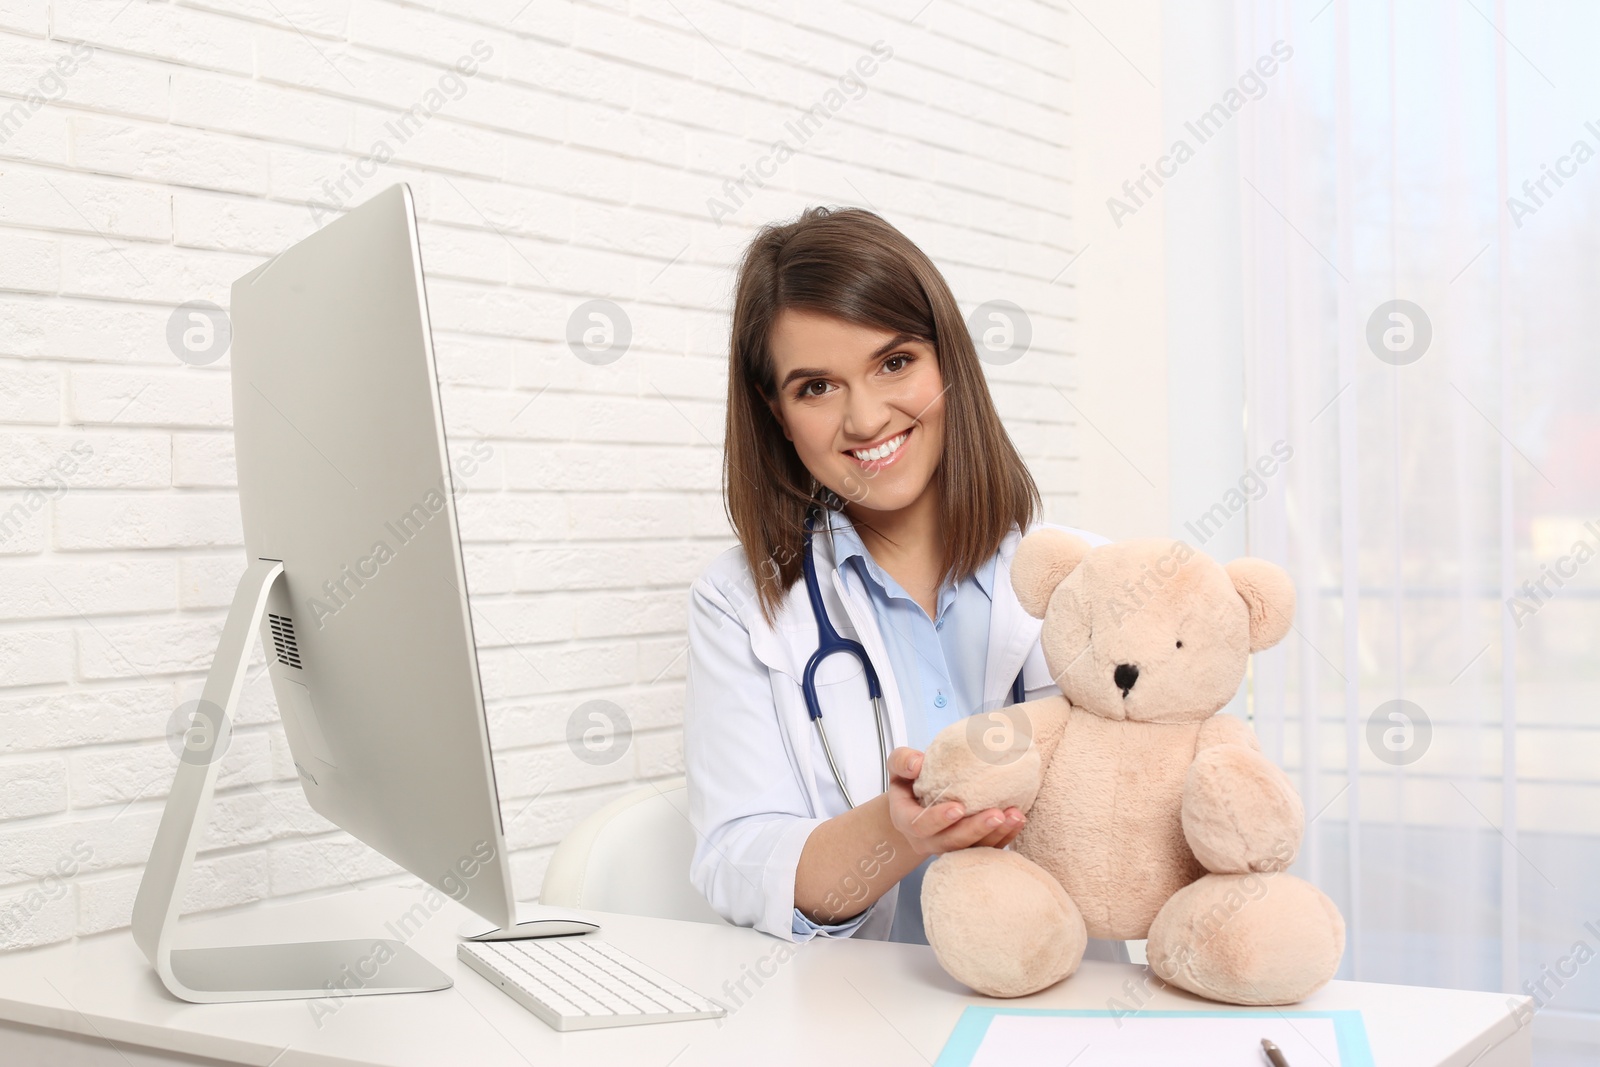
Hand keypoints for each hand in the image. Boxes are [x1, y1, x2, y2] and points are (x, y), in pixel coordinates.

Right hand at [886, 746, 1023, 856]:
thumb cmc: (908, 783)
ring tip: (1015, 816)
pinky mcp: (967, 848)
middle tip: (997, 814)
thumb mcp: (898, 767)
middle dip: (975, 830)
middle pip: (951, 843)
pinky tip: (1018, 820)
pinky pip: (987, 848)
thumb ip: (903, 761)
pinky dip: (1005, 836)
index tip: (959, 808)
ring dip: (996, 835)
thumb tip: (917, 764)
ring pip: (972, 849)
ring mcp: (949, 847)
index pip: (920, 825)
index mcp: (906, 821)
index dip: (938, 819)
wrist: (915, 805)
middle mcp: (928, 840)